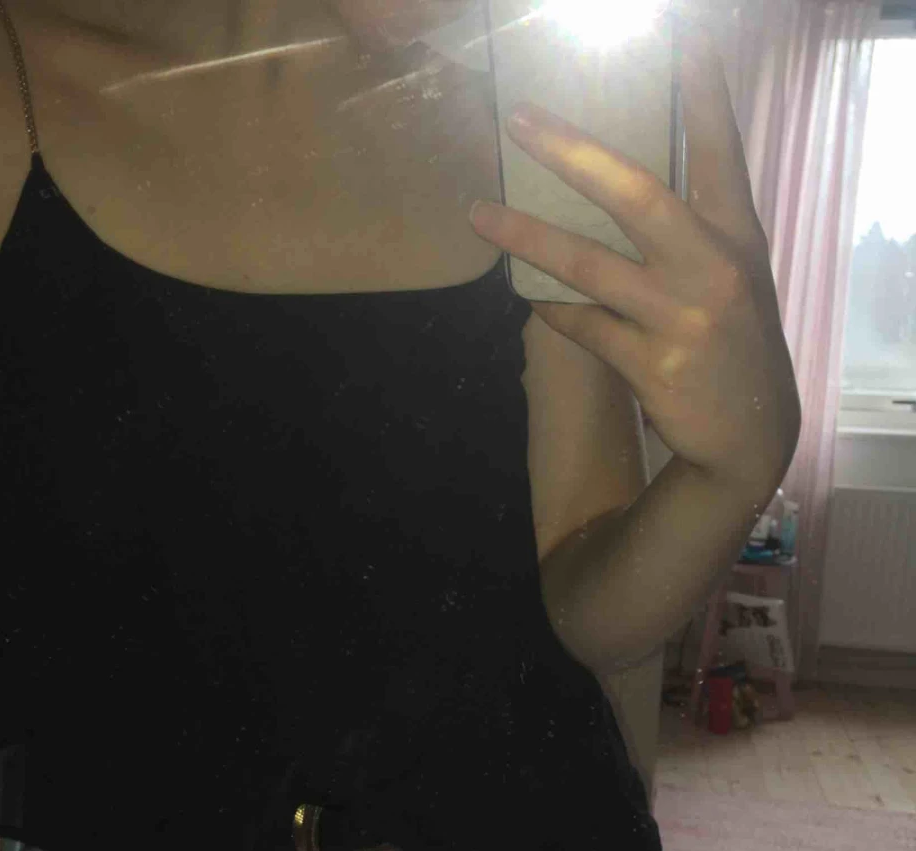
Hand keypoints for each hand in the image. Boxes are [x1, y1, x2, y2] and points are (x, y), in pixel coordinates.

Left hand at [469, 18, 801, 492]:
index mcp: (737, 236)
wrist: (749, 434)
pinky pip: (581, 325)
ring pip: (590, 265)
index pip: (719, 151)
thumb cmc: (733, 343)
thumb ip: (692, 233)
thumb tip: (618, 192)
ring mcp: (682, 317)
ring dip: (527, 238)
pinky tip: (523, 295)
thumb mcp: (733, 277)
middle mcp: (713, 267)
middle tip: (520, 120)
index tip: (684, 39)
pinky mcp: (651, 364)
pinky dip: (549, 308)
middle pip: (637, 195)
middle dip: (575, 153)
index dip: (702, 95)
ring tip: (478, 215)